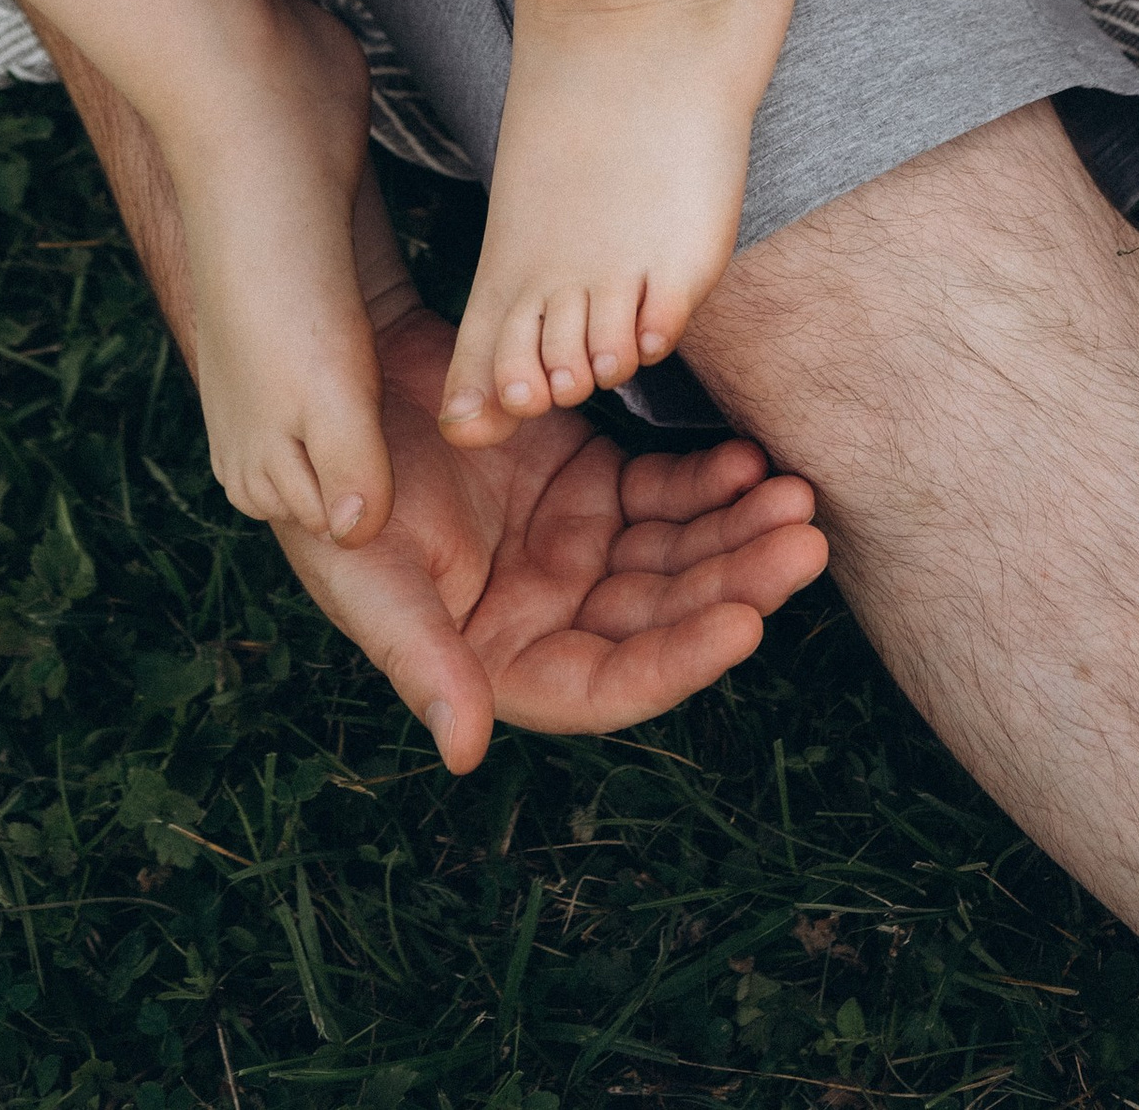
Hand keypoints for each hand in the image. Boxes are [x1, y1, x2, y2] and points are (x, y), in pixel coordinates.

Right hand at [271, 296, 828, 773]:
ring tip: (794, 498)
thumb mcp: (370, 579)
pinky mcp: (589, 482)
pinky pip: (664, 493)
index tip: (745, 623)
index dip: (678, 661)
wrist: (341, 386)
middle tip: (801, 541)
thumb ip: (422, 661)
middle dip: (736, 582)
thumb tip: (465, 751)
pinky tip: (745, 461)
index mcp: (502, 662)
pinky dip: (708, 482)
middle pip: (664, 616)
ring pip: (678, 554)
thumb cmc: (337, 498)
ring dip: (739, 532)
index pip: (609, 686)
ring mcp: (577, 548)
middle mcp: (553, 615)